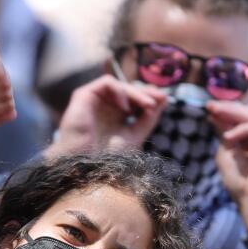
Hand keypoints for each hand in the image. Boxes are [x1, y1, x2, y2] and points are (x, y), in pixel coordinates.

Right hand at [48, 75, 166, 157]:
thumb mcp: (135, 136)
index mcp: (114, 116)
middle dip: (145, 92)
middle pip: (128, 90)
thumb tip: (164, 99)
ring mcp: (93, 101)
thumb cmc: (106, 157)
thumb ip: (149, 118)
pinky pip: (106, 82)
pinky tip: (126, 107)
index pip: (133, 99)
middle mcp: (103, 107)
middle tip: (160, 99)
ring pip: (119, 85)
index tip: (164, 101)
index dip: (148, 96)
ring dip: (136, 92)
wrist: (86, 165)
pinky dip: (120, 90)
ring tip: (148, 104)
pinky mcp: (83, 96)